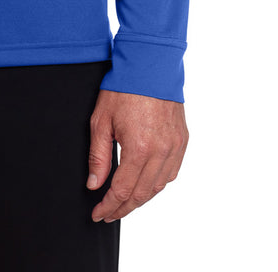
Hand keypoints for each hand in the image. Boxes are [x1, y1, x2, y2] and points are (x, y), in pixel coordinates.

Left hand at [87, 89, 187, 222]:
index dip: (109, 206)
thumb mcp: (101, 120)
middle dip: (123, 208)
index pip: (123, 190)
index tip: (97, 214)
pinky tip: (145, 184)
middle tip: (108, 214)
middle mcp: (161, 152)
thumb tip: (95, 185)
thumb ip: (98, 156)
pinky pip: (172, 172)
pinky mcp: (182, 140)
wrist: (150, 63)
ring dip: (141, 199)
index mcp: (139, 148)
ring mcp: (175, 147)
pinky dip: (158, 184)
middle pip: (142, 194)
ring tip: (124, 203)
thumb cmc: (123, 87)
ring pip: (159, 187)